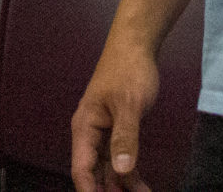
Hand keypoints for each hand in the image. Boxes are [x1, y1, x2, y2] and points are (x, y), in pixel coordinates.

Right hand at [71, 36, 160, 191]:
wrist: (136, 46)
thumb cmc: (127, 68)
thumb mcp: (129, 105)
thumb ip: (125, 138)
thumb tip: (121, 170)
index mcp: (85, 127)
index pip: (82, 170)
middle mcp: (90, 134)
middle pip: (93, 174)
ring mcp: (104, 133)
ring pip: (108, 170)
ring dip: (121, 187)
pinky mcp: (117, 131)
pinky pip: (119, 160)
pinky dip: (129, 175)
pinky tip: (141, 187)